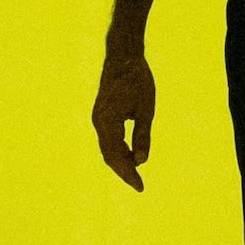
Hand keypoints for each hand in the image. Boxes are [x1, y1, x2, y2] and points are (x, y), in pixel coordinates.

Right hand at [92, 47, 157, 188]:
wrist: (123, 57)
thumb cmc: (137, 80)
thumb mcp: (146, 110)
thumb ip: (142, 136)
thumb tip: (141, 162)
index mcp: (108, 121)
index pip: (117, 156)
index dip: (128, 173)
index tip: (140, 187)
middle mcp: (98, 122)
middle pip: (109, 155)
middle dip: (124, 171)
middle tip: (139, 185)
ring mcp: (98, 118)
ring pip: (107, 148)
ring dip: (120, 162)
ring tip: (136, 174)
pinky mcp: (101, 115)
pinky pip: (108, 139)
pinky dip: (118, 150)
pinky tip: (131, 155)